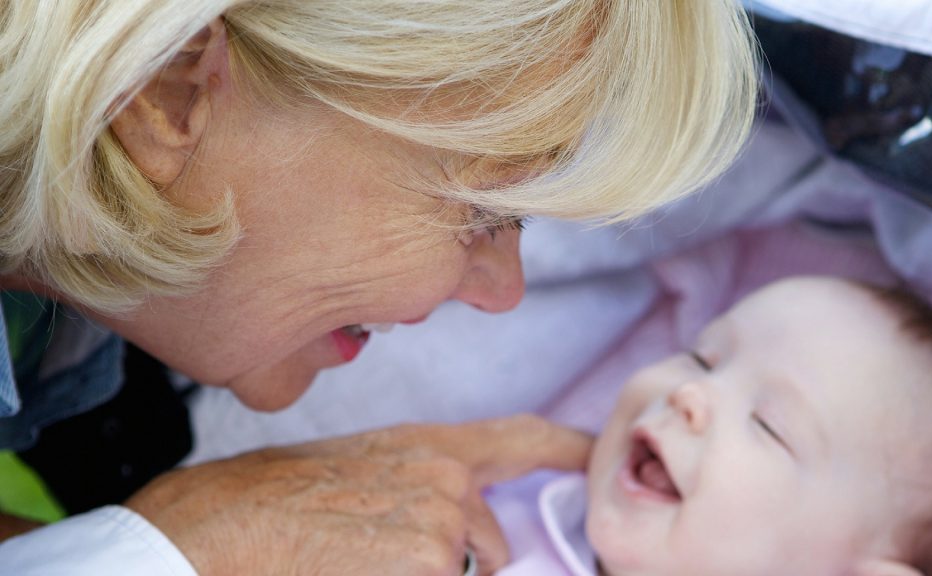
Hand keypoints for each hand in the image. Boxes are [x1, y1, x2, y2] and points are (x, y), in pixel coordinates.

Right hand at [125, 415, 591, 575]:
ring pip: (460, 574)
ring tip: (351, 563)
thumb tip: (450, 523)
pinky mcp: (428, 571)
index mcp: (425, 448)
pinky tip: (350, 571)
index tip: (594, 453)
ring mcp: (441, 533)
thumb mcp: (349, 471)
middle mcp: (447, 484)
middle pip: (488, 544)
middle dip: (455, 561)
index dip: (564, 448)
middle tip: (374, 555)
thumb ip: (412, 486)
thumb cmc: (262, 503)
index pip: (518, 439)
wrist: (209, 533)